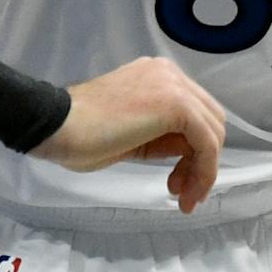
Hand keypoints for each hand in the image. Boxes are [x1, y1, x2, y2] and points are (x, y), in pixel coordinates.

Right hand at [32, 56, 226, 212]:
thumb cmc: (83, 134)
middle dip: (201, 162)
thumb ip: (161, 135)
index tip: (177, 181)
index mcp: (158, 77)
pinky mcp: (178, 105)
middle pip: (210, 121)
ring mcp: (175, 86)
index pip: (194, 114)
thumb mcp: (132, 135)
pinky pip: (207, 142)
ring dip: (203, 171)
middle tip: (179, 191)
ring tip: (181, 197)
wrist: (58, 125)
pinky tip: (187, 191)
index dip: (194, 151)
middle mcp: (170, 74)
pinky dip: (204, 171)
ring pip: (213, 133)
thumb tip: (187, 153)